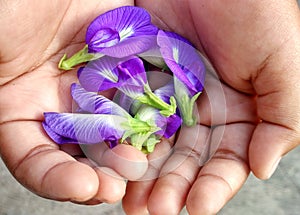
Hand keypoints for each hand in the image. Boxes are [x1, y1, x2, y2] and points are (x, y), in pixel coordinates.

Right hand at [0, 0, 149, 204]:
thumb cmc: (15, 5)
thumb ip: (0, 82)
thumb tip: (4, 102)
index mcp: (21, 108)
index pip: (35, 158)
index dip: (55, 178)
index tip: (82, 186)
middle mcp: (60, 104)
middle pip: (82, 151)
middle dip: (101, 169)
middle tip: (119, 181)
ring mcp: (93, 87)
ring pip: (115, 127)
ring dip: (130, 146)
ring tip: (145, 161)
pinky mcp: (121, 67)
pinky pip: (138, 91)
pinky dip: (149, 107)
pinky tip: (159, 121)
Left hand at [123, 0, 299, 213]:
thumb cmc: (257, 12)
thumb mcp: (283, 65)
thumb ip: (282, 119)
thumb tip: (263, 168)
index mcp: (238, 114)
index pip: (226, 162)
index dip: (213, 187)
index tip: (196, 208)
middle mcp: (202, 111)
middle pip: (186, 159)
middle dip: (171, 186)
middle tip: (154, 210)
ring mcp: (169, 96)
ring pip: (155, 142)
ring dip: (143, 172)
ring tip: (130, 199)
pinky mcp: (143, 77)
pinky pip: (130, 110)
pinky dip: (122, 135)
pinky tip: (113, 157)